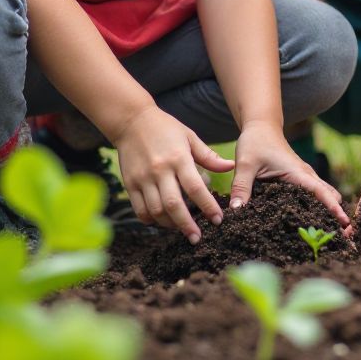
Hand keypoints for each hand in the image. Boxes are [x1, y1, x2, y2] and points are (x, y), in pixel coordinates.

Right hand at [113, 105, 234, 243]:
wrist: (132, 121)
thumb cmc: (166, 128)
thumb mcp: (190, 137)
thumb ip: (208, 156)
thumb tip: (231, 167)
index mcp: (179, 158)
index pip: (195, 188)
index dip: (207, 206)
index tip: (218, 220)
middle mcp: (160, 170)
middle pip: (174, 204)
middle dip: (187, 225)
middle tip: (197, 238)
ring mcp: (143, 179)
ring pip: (156, 210)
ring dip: (170, 224)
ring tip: (182, 229)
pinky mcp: (129, 184)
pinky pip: (140, 209)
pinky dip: (151, 220)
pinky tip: (162, 221)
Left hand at [230, 120, 349, 229]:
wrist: (261, 127)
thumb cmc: (255, 142)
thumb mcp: (246, 164)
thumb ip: (241, 187)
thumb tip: (236, 213)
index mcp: (297, 172)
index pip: (320, 191)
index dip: (332, 206)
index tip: (344, 221)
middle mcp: (305, 175)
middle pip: (328, 195)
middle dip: (336, 212)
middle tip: (343, 235)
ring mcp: (304, 177)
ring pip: (323, 194)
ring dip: (329, 208)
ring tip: (332, 233)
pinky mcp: (299, 180)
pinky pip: (314, 193)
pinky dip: (320, 204)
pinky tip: (315, 220)